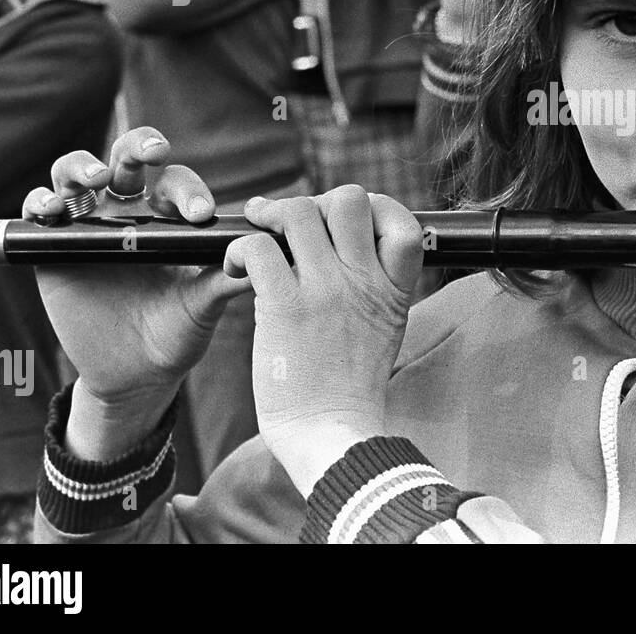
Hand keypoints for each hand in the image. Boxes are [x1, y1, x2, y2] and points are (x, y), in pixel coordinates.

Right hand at [23, 127, 250, 457]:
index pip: (176, 182)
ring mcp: (87, 224)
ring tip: (98, 177)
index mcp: (169, 217)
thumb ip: (232, 275)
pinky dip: (40, 201)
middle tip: (157, 152)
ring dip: (84, 165)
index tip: (201, 214)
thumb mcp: (206, 304)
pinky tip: (51, 210)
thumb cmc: (179, 330)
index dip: (189, 190)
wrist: (138, 375)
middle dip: (141, 145)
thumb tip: (270, 249)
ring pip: (76, 171)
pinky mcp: (51, 246)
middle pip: (128, 157)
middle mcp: (128, 212)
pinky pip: (37, 210)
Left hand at [224, 186, 423, 496]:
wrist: (332, 436)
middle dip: (316, 202)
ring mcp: (324, 290)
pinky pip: (258, 247)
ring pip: (298, 212)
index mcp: (392, 289)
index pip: (401, 221)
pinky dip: (239, 247)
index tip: (345, 222)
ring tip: (255, 235)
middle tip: (290, 226)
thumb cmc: (350, 393)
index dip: (373, 207)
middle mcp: (362, 280)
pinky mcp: (283, 306)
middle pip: (347, 200)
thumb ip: (375, 291)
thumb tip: (353, 257)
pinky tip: (234, 266)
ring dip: (271, 216)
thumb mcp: (385, 332)